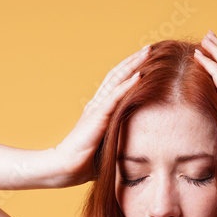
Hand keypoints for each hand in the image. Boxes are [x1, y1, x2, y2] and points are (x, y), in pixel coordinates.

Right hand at [52, 44, 149, 187]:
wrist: (65, 169)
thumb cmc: (85, 164)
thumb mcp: (108, 147)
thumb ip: (121, 140)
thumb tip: (139, 147)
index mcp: (99, 111)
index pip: (117, 85)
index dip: (130, 71)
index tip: (147, 62)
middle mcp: (97, 104)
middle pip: (117, 76)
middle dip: (134, 60)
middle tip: (151, 48)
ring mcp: (96, 109)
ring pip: (117, 80)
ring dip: (133, 65)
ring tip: (148, 52)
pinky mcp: (97, 117)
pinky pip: (115, 97)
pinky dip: (128, 85)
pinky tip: (140, 75)